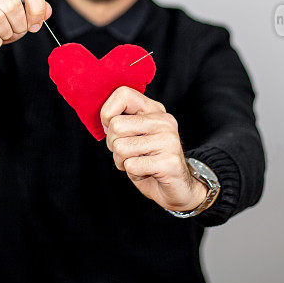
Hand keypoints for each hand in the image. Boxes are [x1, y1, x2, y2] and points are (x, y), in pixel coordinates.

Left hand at [100, 86, 208, 211]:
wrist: (179, 189)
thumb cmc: (148, 161)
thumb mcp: (134, 136)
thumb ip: (121, 123)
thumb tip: (104, 121)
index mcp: (154, 110)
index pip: (123, 94)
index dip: (107, 113)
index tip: (111, 128)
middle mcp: (163, 121)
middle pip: (116, 125)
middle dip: (113, 144)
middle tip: (127, 153)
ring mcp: (168, 140)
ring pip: (120, 147)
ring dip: (122, 162)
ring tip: (138, 163)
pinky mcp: (168, 162)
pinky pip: (131, 166)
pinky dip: (133, 173)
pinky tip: (147, 172)